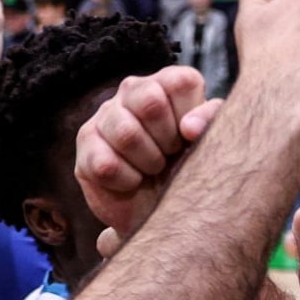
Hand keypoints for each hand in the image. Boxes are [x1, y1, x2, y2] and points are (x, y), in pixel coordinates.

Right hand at [75, 64, 222, 249]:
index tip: (187, 139)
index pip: (179, 83)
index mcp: (168, 84)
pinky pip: (106, 163)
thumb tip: (189, 127)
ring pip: (125, 132)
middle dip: (166, 141)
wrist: (163, 217)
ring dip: (147, 163)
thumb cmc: (190, 173)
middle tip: (169, 157)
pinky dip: (126, 181)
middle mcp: (134, 90)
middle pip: (149, 102)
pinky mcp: (86, 143)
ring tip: (151, 170)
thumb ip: (213, 122)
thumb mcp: (212, 147)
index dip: (188, 118)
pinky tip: (132, 182)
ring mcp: (105, 114)